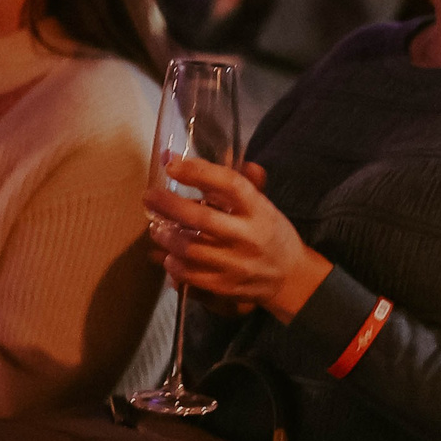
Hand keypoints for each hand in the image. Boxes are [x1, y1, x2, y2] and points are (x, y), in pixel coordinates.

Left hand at [145, 157, 331, 320]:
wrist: (291, 277)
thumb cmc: (272, 233)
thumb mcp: (265, 205)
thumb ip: (247, 182)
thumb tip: (230, 154)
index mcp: (259, 210)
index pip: (230, 185)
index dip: (198, 172)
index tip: (172, 164)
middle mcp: (249, 236)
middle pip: (202, 218)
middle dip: (169, 205)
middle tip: (149, 196)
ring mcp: (237, 264)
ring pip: (191, 249)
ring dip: (167, 236)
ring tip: (156, 227)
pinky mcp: (226, 286)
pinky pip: (191, 276)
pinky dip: (174, 265)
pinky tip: (169, 256)